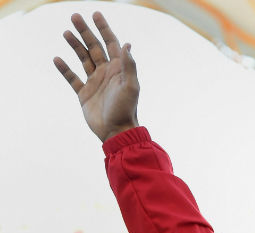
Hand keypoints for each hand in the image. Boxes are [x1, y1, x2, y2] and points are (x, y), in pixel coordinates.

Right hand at [53, 12, 139, 142]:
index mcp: (118, 69)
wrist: (116, 132)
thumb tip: (127, 44)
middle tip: (75, 16)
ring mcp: (95, 82)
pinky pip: (72, 78)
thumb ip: (129, 66)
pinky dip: (64, 69)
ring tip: (66, 32)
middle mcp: (106, 73)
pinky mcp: (84, 93)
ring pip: (83, 59)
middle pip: (95, 47)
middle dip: (86, 32)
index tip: (96, 14)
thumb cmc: (126, 110)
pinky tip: (57, 59)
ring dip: (75, 45)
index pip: (111, 44)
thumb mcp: (131, 87)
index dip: (104, 29)